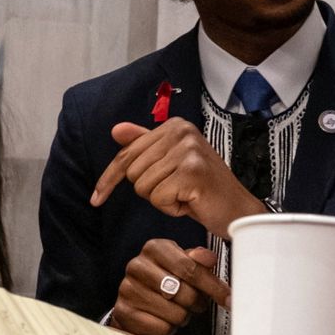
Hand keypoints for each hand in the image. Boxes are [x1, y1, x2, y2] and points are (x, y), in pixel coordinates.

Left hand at [90, 119, 265, 235]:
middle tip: (177, 189)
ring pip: (144, 186)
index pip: (127, 153)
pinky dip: (171, 208)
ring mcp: (188, 151)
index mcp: (175, 126)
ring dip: (162, 199)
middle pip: (133, 172)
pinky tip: (190, 202)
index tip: (97, 197)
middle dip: (150, 190)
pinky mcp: (192, 172)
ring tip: (186, 194)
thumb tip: (116, 130)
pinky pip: (158, 198)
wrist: (237, 208)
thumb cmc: (203, 188)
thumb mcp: (171, 163)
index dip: (109, 179)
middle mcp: (182, 132)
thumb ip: (144, 145)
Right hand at [109, 240, 229, 334]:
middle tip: (196, 303)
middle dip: (196, 301)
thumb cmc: (165, 278)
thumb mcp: (183, 263)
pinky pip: (160, 327)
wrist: (137, 299)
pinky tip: (165, 318)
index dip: (211, 284)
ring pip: (173, 312)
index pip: (189, 267)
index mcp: (155, 248)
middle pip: (182, 291)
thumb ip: (199, 260)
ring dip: (183, 315)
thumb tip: (210, 258)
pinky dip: (169, 327)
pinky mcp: (123, 312)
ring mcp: (127, 289)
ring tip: (179, 309)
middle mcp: (137, 265)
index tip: (226, 296)